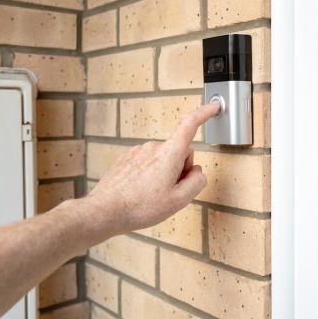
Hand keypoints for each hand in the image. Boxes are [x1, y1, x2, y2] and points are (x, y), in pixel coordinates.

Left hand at [86, 102, 219, 234]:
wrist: (104, 211)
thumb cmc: (139, 207)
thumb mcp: (179, 201)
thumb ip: (197, 182)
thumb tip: (197, 172)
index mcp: (169, 154)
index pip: (190, 125)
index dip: (204, 114)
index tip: (214, 107)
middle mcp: (153, 147)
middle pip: (180, 150)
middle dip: (181, 168)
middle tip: (171, 190)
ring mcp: (138, 151)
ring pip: (164, 158)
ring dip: (165, 172)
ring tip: (153, 194)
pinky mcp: (128, 158)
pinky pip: (149, 162)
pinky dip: (151, 174)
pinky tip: (142, 191)